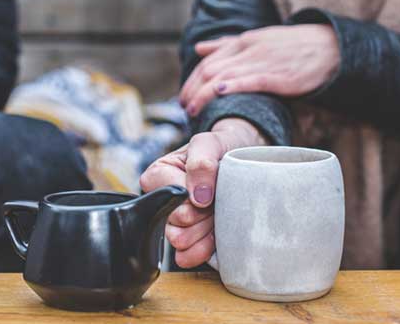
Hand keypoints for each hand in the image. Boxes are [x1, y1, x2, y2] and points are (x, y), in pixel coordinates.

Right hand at [140, 118, 266, 267]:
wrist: (242, 160)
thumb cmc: (221, 148)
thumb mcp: (210, 143)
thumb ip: (201, 163)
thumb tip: (198, 197)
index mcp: (158, 176)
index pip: (170, 200)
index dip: (194, 198)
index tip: (210, 189)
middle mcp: (161, 201)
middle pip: (176, 224)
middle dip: (202, 215)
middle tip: (217, 201)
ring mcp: (175, 223)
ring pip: (181, 242)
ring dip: (204, 231)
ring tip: (216, 214)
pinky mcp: (188, 241)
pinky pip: (187, 257)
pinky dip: (205, 249)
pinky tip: (215, 235)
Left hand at [179, 24, 339, 115]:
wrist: (331, 48)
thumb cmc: (293, 46)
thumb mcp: (258, 39)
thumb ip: (227, 44)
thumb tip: (198, 48)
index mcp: (243, 41)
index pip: (207, 61)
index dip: (191, 80)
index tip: (184, 96)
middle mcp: (249, 49)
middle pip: (209, 69)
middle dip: (192, 90)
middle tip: (184, 107)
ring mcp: (263, 61)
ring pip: (223, 75)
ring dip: (203, 94)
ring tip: (193, 110)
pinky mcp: (278, 75)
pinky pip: (250, 80)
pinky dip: (231, 85)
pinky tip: (217, 93)